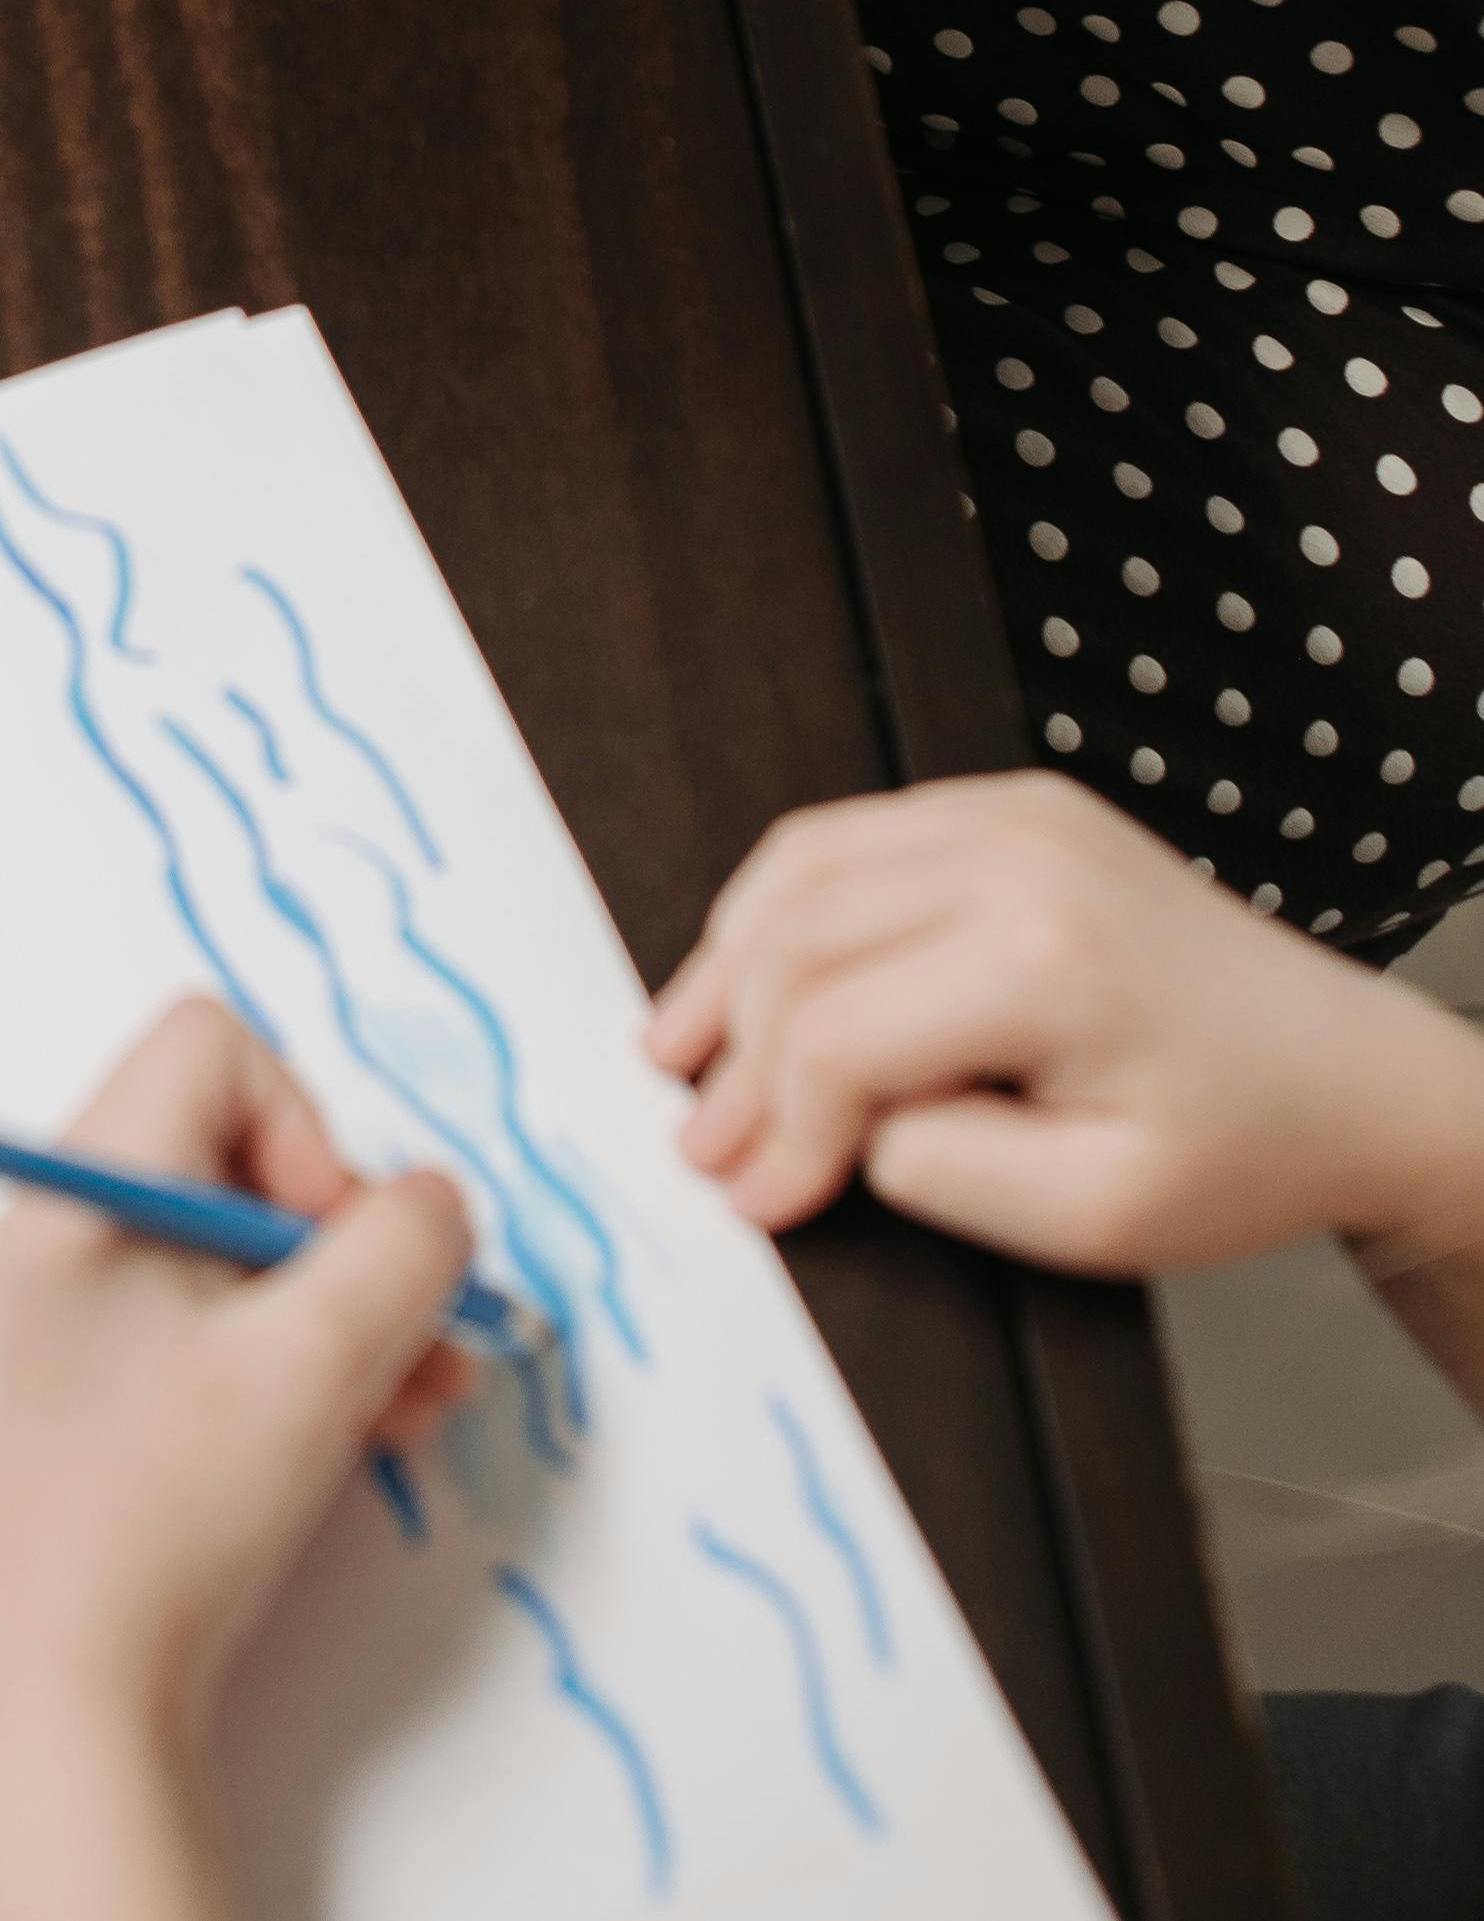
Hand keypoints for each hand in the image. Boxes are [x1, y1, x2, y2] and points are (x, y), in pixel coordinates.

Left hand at [0, 999, 471, 1920]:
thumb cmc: (161, 1518)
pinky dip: (305, 1367)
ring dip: (350, 1313)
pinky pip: (224, 1332)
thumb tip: (435, 1202)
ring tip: (419, 1403)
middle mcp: (69, 1231)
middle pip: (244, 1150)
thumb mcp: (312, 1363)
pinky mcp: (108, 1399)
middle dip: (351, 1239)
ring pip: (249, 1253)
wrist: (57, 1707)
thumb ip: (400, 1251)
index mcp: (81, 1188)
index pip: (212, 1047)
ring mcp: (82, 1321)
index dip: (304, 1126)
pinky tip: (369, 1437)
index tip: (331, 1249)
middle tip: (412, 1337)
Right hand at [646, 771, 1483, 1270]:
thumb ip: (943, 1173)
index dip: (777, 1126)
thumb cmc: (1237, 1149)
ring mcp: (1012, 811)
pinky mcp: (1010, 803)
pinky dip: (782, 904)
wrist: (1339, 1070)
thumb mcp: (1096, 1216)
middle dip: (733, 1052)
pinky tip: (752, 969)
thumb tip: (836, 1127)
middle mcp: (1018, 855)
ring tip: (680, 1047)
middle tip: (696, 1139)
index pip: (841, 1037)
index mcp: (1046, 960)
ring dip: (730, 961)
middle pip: (802, 941)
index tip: (752, 1199)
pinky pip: (851, 834)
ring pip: (805, 867)